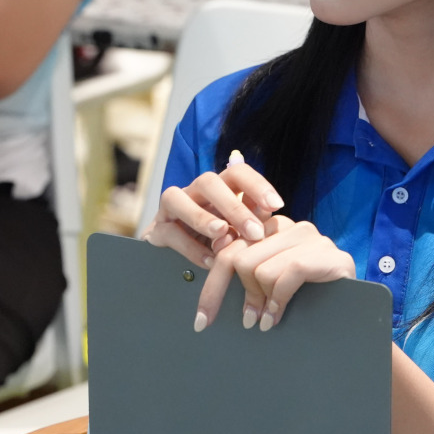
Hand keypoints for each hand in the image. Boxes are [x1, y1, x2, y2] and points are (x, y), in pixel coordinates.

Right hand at [145, 155, 284, 273]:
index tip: (277, 205)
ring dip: (202, 217)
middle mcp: (193, 192)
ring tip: (223, 235)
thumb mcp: (239, 230)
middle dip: (233, 206)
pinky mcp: (156, 230)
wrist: (178, 259)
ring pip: (177, 197)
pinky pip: (169, 232)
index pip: (237, 173)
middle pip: (208, 181)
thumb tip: (269, 212)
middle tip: (254, 232)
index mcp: (219, 187)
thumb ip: (253, 219)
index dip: (257, 185)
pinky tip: (209, 260)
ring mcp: (171, 208)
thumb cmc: (218, 241)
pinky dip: (190, 247)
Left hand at [195, 213, 355, 330]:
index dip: (211, 285)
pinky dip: (278, 301)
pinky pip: (286, 276)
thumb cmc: (306, 300)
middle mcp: (288, 226)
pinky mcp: (327, 255)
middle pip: (237, 257)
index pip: (227, 248)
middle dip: (228, 295)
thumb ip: (246, 272)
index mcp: (269, 229)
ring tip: (265, 321)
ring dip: (259, 302)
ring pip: (258, 269)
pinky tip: (277, 317)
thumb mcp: (268, 284)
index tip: (203, 319)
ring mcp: (310, 238)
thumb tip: (211, 274)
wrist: (354, 314)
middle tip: (239, 323)